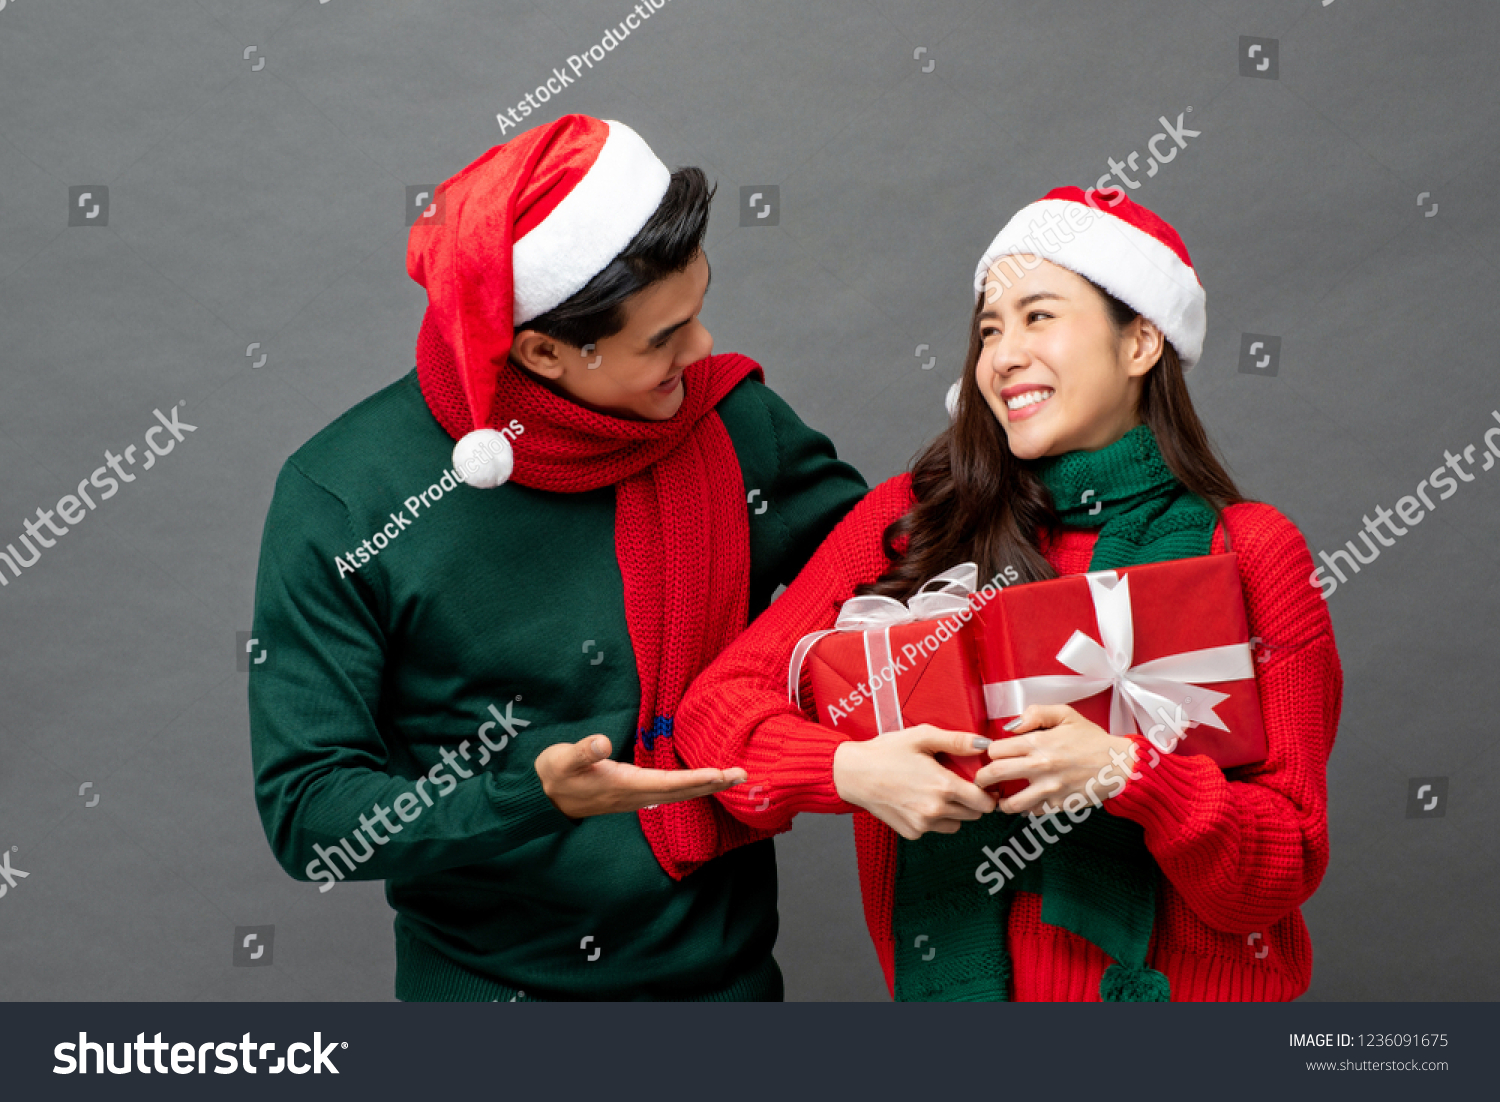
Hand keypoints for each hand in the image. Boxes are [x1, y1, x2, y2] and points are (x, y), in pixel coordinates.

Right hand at [535, 734, 747, 819]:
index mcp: (625, 786)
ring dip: (705, 786)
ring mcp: (635, 797)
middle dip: (713, 784)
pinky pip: (669, 791)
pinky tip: (700, 781)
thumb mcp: (563, 760)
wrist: (542, 798)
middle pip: (682, 792)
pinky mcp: (632, 793)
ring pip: (678, 793)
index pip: (669, 783)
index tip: (721, 774)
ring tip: (731, 777)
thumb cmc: (554, 774)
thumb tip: (602, 742)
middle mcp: (635, 796)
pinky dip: (690, 785)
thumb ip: (583, 751)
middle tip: (743, 775)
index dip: (696, 779)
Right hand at [832, 724, 996, 840]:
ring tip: (936, 791)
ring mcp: (923, 824)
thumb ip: (956, 741)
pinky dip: (933, 818)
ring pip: (957, 824)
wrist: (853, 774)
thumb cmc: (885, 752)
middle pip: (975, 814)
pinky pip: (935, 829)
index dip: (987, 792)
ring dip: (954, 811)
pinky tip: (918, 799)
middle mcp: (936, 810)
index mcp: (944, 786)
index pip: (986, 802)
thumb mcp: (921, 737)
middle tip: (956, 782)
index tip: (979, 783)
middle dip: (971, 799)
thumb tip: (984, 745)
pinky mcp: (912, 832)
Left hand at [972, 704, 1137, 815]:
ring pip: (1010, 803)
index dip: (989, 752)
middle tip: (982, 779)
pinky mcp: (1058, 805)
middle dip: (982, 778)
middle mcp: (1040, 767)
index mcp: (1038, 743)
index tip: (991, 755)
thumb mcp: (1066, 714)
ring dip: (1000, 801)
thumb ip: (1036, 713)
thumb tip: (1011, 726)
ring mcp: (1049, 789)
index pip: (995, 750)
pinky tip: (1025, 801)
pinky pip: (1031, 812)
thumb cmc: (1091, 739)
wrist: (1119, 765)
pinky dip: (1024, 809)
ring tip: (1000, 796)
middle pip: (994, 775)